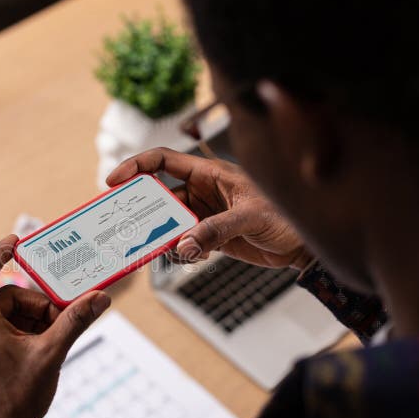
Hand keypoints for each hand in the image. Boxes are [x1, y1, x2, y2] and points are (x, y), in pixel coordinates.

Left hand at [0, 235, 110, 417]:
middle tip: (60, 325)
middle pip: (5, 299)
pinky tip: (33, 357)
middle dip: (36, 308)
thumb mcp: (51, 354)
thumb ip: (75, 321)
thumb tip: (100, 298)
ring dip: (28, 325)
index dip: (1, 251)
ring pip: (0, 318)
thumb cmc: (15, 400)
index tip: (18, 241)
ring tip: (49, 347)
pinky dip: (14, 337)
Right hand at [106, 148, 312, 268]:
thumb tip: (183, 246)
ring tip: (159, 249)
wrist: (303, 247)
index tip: (115, 182)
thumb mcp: (250, 217)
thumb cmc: (285, 217)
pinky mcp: (209, 236)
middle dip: (142, 210)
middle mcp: (202, 191)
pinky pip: (182, 242)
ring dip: (160, 237)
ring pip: (167, 223)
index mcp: (209, 173)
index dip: (136, 166)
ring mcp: (204, 214)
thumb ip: (215, 230)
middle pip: (159, 195)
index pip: (164, 161)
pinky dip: (178, 252)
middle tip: (128, 225)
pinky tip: (188, 257)